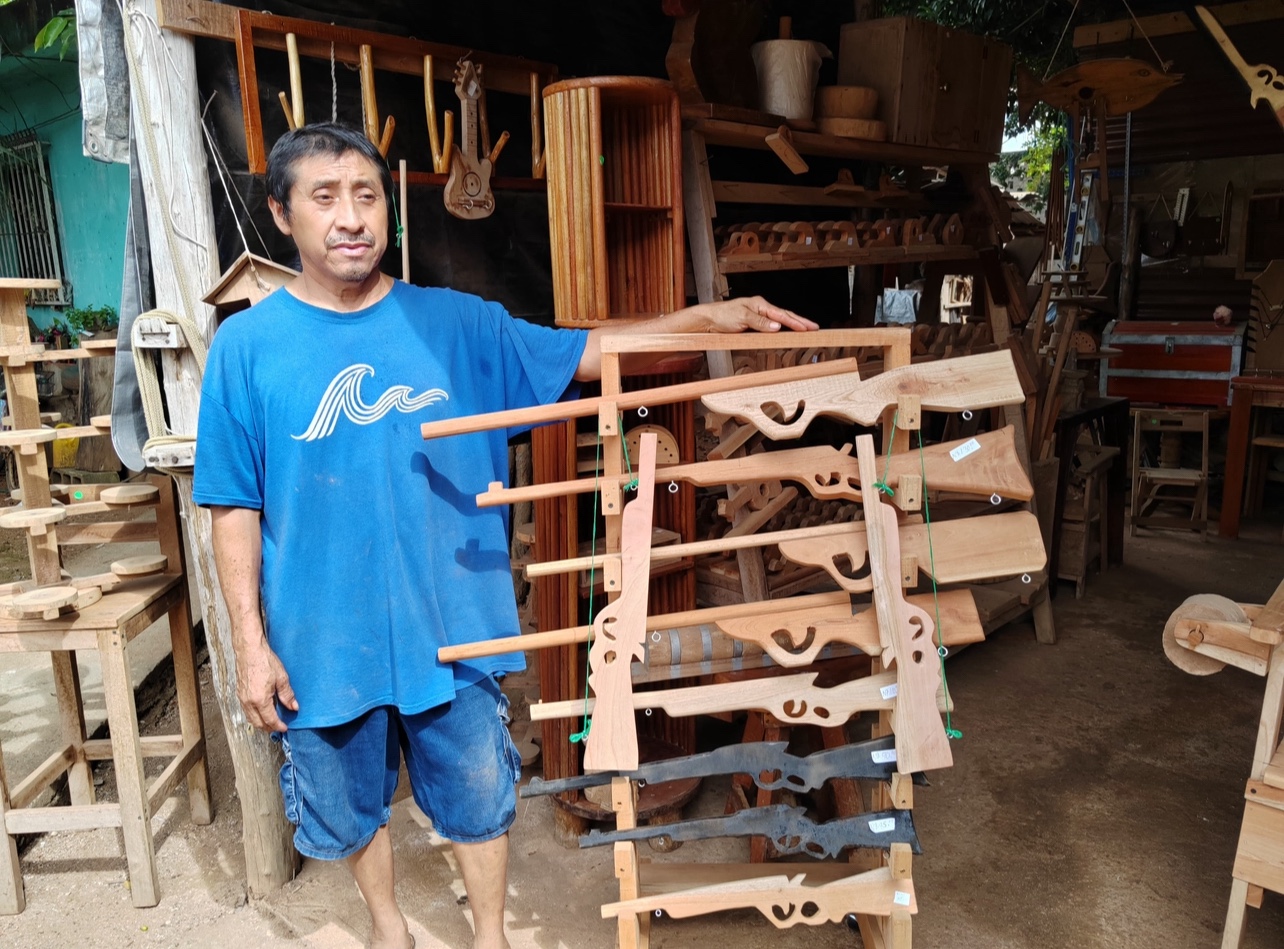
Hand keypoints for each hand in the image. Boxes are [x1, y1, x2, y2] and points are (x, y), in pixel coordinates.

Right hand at [235, 642, 297, 732]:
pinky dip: (254, 715)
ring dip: (260, 723)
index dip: (278, 726)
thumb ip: (288, 695)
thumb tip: (294, 706)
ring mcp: (242, 698)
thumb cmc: (264, 661)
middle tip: (278, 727)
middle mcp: (248, 702)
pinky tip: (261, 712)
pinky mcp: (239, 693)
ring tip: (271, 722)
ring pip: (250, 718)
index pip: (270, 720)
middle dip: (269, 728)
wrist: (249, 650)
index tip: (285, 728)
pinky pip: (246, 710)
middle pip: (258, 723)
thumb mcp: (281, 678)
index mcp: (260, 700)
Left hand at [693, 296, 818, 333]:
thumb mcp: (741, 319)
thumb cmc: (723, 316)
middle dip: (801, 322)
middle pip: (785, 315)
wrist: (709, 320)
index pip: (782, 314)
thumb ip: (760, 323)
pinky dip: (783, 328)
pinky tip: (788, 332)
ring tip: (807, 329)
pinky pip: (772, 326)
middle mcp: (761, 309)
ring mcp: (759, 316)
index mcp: (760, 305)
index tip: (808, 327)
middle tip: (815, 328)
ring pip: (780, 320)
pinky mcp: (755, 324)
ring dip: (794, 324)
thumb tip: (778, 326)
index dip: (796, 322)